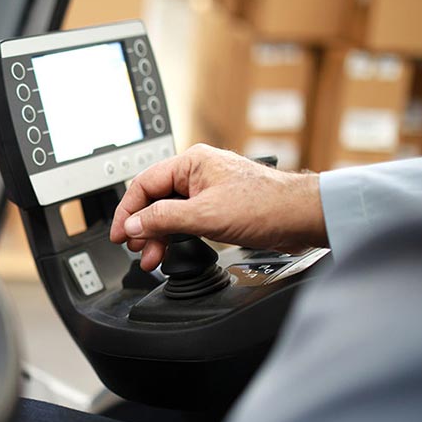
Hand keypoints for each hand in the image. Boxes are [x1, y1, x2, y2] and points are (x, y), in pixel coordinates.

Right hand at [110, 144, 327, 269]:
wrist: (301, 217)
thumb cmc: (265, 206)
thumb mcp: (204, 215)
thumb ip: (162, 219)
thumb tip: (133, 224)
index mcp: (191, 163)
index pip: (143, 184)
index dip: (126, 211)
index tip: (119, 234)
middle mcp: (197, 173)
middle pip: (154, 200)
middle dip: (142, 228)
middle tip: (137, 250)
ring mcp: (208, 190)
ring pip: (169, 212)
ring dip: (158, 236)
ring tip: (153, 257)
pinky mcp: (218, 207)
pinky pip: (186, 219)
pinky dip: (175, 236)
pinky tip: (172, 250)